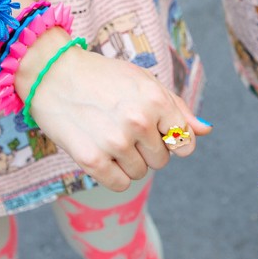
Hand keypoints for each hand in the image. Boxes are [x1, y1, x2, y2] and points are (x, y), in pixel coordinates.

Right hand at [17, 28, 211, 191]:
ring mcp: (115, 142)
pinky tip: (101, 153)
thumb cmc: (103, 77)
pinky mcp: (91, 159)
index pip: (186, 144)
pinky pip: (119, 184)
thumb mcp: (145, 82)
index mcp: (156, 100)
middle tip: (124, 130)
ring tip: (109, 137)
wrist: (52, 74)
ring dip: (129, 162)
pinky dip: (113, 175)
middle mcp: (139, 121)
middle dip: (148, 150)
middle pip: (162, 161)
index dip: (172, 141)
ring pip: (140, 173)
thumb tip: (206, 131)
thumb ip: (177, 108)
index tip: (155, 133)